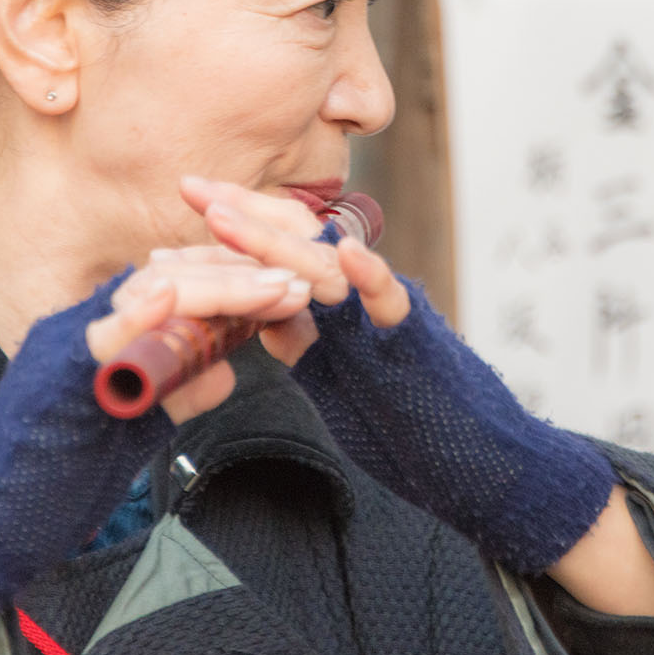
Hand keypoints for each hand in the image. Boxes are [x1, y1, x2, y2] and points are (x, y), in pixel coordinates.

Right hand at [0, 257, 309, 632]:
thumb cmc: (55, 479)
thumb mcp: (134, 427)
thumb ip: (176, 391)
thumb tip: (225, 368)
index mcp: (104, 335)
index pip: (176, 285)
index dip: (235, 279)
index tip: (288, 284)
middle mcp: (83, 328)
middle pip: (169, 276)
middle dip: (239, 275)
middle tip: (297, 282)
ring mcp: (66, 346)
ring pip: (146, 291)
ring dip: (217, 288)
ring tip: (272, 290)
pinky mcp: (53, 376)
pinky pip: (102, 335)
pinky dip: (142, 314)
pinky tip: (181, 300)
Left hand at [179, 175, 613, 576]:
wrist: (477, 466)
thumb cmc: (411, 430)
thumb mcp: (336, 382)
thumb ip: (303, 345)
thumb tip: (256, 322)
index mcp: (333, 311)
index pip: (276, 259)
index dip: (230, 239)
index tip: (176, 228)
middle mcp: (358, 302)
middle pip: (296, 244)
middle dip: (240, 216)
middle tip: (191, 188)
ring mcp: (387, 318)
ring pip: (329, 267)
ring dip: (276, 241)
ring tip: (229, 217)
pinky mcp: (418, 341)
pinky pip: (393, 303)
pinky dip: (371, 276)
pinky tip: (346, 252)